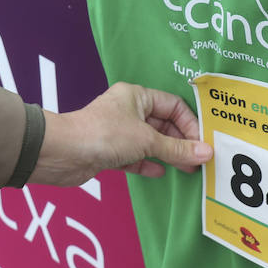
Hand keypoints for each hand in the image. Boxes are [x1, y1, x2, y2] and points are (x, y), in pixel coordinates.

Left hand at [27, 82, 211, 186]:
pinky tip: (160, 172)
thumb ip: (177, 148)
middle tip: (200, 159)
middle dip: (181, 141)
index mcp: (136, 96)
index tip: (202, 143)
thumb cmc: (101, 134)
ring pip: (150, 142)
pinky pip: (135, 157)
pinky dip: (148, 164)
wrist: (63, 154)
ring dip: (168, 154)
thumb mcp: (146, 140)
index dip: (190, 123)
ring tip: (188, 168)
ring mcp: (118, 132)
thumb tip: (205, 152)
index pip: (172, 105)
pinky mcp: (109, 152)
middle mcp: (127, 110)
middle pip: (163, 124)